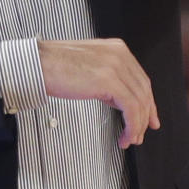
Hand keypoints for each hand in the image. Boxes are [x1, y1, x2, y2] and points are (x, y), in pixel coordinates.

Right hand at [38, 38, 160, 148]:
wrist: (39, 64)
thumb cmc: (57, 67)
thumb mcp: (91, 65)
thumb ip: (108, 76)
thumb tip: (120, 99)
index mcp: (117, 48)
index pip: (141, 78)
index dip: (148, 102)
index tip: (149, 118)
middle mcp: (120, 54)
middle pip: (144, 90)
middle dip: (145, 116)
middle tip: (140, 135)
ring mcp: (115, 66)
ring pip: (139, 101)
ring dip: (137, 126)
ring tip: (130, 140)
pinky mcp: (109, 81)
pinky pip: (131, 108)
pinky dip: (131, 126)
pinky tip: (124, 136)